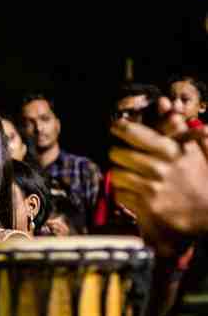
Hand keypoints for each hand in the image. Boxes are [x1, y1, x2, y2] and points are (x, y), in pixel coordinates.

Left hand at [109, 109, 207, 256]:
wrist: (207, 212)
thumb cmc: (200, 176)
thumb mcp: (195, 147)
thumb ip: (177, 125)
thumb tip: (164, 103)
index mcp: (171, 150)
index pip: (134, 133)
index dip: (121, 128)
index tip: (116, 127)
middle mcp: (158, 168)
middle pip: (117, 153)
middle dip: (117, 151)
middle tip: (122, 152)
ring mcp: (150, 188)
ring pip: (115, 173)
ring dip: (119, 171)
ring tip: (129, 171)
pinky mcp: (144, 206)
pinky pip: (118, 193)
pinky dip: (122, 190)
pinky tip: (134, 188)